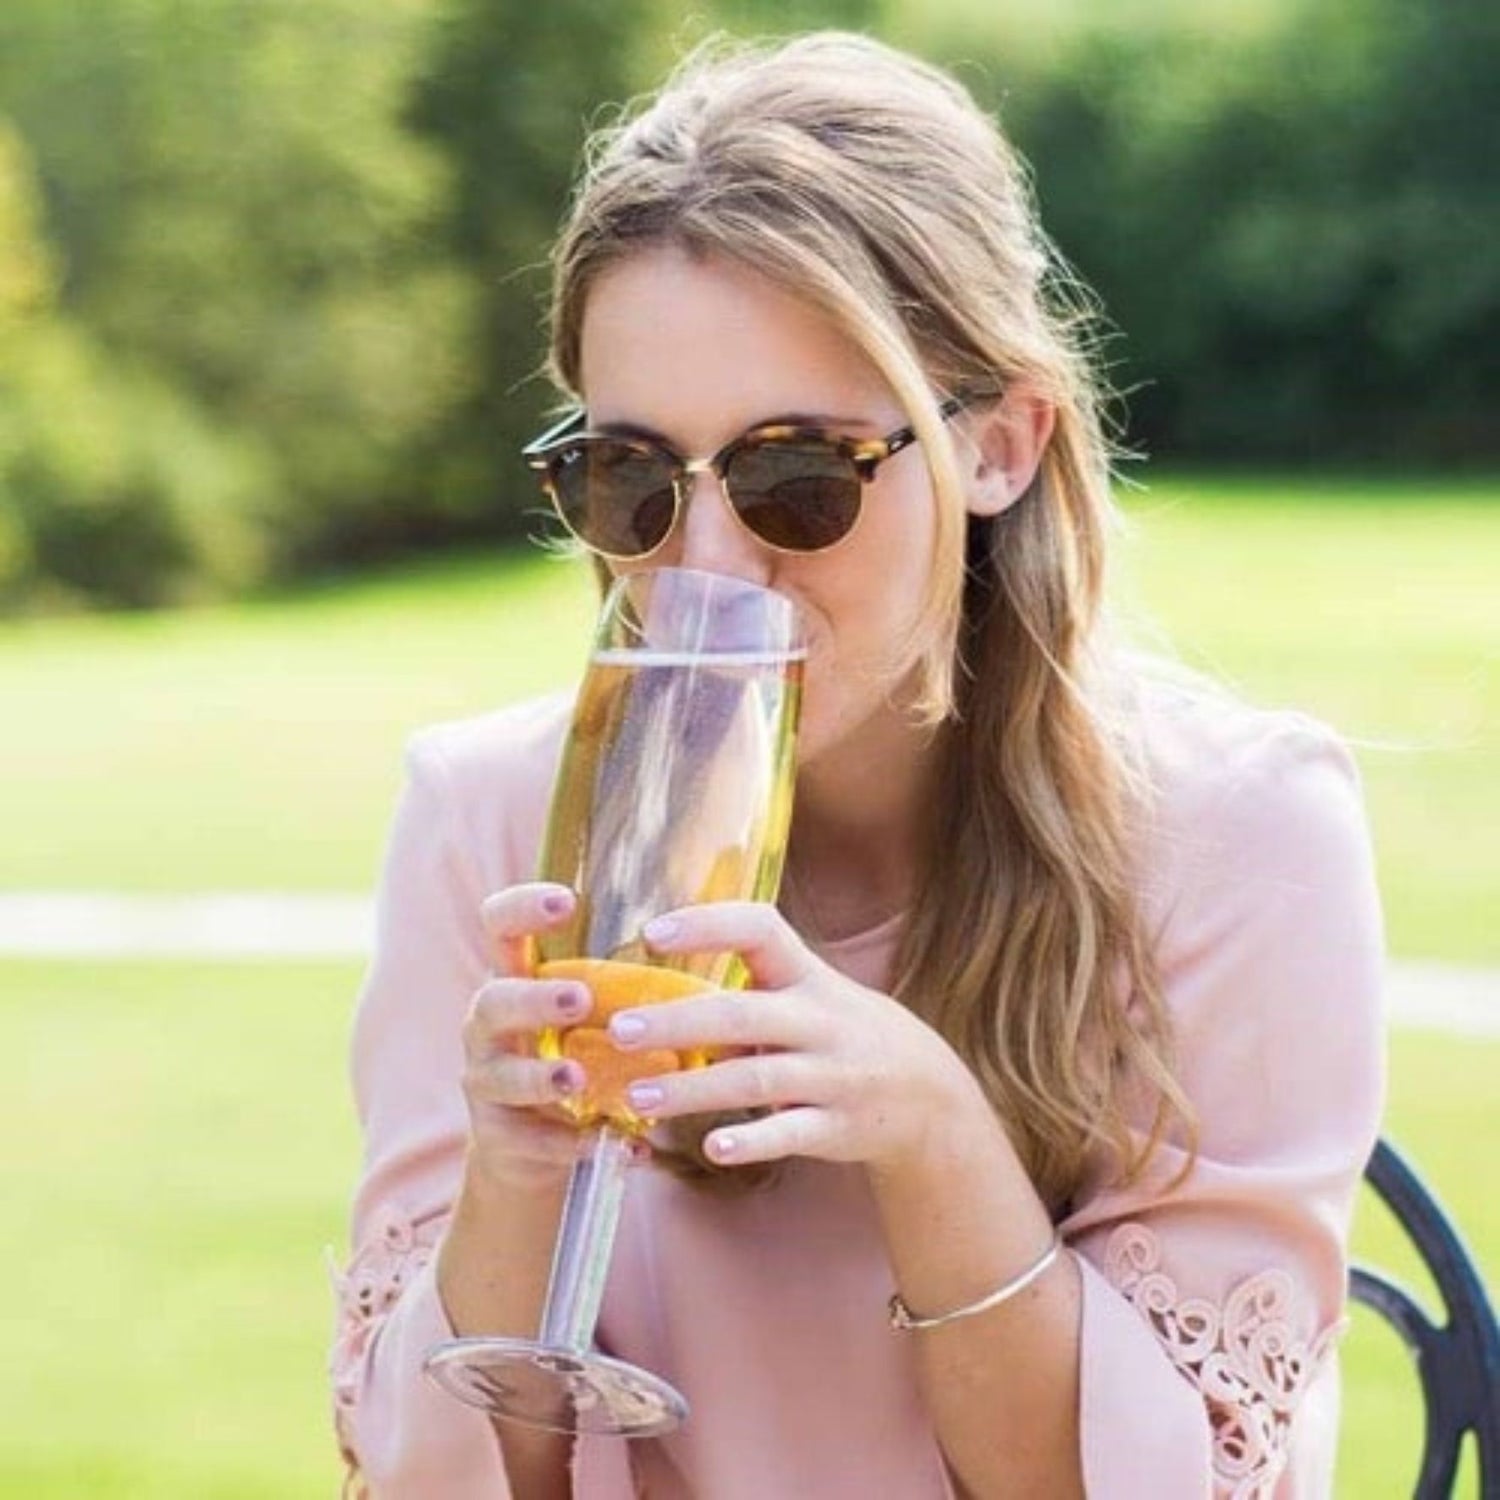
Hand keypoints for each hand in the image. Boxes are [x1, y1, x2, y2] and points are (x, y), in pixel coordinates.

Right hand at [456, 882, 601, 1190]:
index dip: (523, 907)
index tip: (568, 900)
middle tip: (580, 999)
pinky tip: (625, 1146)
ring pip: (500, 1075)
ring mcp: (486, 1080)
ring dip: (542, 1076)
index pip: (500, 926)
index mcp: (516, 979)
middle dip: (535, 999)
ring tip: (579, 1077)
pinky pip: (529, 1139)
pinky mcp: (495, 1135)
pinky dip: (574, 1143)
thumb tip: (716, 943)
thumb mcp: (594, 1016)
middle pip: (493, 1000)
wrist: (533, 1147)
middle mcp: (489, 1025)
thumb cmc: (580, 1057)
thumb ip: (628, 985)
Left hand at [610, 902, 990, 1175]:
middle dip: (679, 1020)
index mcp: (808, 976)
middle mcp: (821, 1020)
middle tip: (619, 1029)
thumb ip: (749, 987)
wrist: (930, 1096)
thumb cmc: (843, 1034)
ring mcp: (832, 1075)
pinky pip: (791, 1133)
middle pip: (743, 1014)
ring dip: (695, 1088)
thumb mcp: (811, 995)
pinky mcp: (837, 1127)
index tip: (653, 932)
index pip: (761, 929)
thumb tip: (657, 985)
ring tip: (639, 1095)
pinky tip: (712, 1148)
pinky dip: (752, 1141)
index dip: (709, 924)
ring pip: (757, 1078)